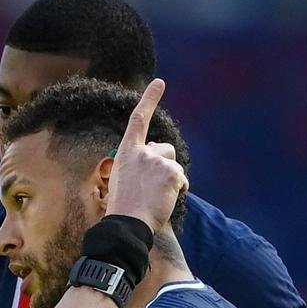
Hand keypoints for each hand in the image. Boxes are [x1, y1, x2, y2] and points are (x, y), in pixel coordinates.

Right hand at [106, 78, 188, 234]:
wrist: (127, 224)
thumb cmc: (123, 208)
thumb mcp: (123, 180)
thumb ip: (139, 164)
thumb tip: (158, 156)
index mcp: (126, 153)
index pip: (138, 120)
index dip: (149, 100)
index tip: (159, 83)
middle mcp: (143, 152)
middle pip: (165, 149)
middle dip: (165, 164)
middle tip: (152, 188)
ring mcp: (158, 161)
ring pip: (175, 165)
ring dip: (171, 180)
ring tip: (155, 197)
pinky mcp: (172, 172)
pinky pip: (182, 180)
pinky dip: (177, 191)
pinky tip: (163, 201)